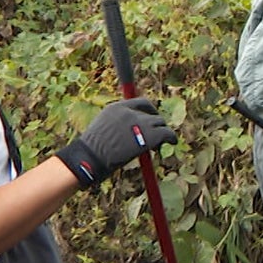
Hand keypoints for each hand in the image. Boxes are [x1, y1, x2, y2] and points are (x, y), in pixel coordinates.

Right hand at [57, 98, 177, 187]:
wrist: (90, 159)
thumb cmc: (92, 151)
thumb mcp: (102, 129)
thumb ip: (117, 124)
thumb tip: (132, 131)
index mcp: (116, 108)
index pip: (141, 103)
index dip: (149, 111)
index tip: (151, 119)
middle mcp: (129, 112)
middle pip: (152, 113)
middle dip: (155, 124)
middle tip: (155, 136)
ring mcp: (140, 123)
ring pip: (160, 123)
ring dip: (162, 133)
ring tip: (158, 145)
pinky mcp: (149, 136)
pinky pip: (167, 133)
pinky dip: (172, 138)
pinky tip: (172, 142)